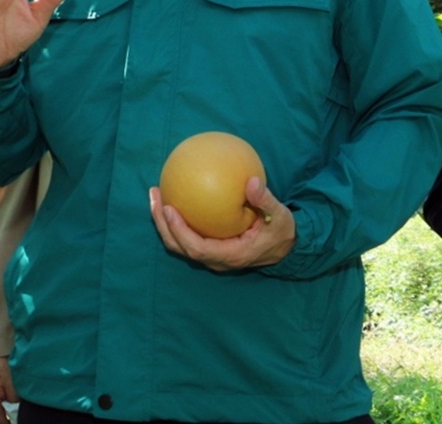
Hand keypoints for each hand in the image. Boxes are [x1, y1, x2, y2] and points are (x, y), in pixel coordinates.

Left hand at [149, 177, 295, 270]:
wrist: (285, 248)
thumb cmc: (281, 231)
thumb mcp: (279, 216)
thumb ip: (265, 200)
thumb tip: (252, 181)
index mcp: (231, 255)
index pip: (197, 248)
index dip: (179, 231)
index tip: (169, 208)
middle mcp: (217, 259)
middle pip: (180, 247)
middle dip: (163, 224)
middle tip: (155, 196)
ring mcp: (212, 256)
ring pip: (180, 244)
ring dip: (164, 222)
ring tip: (156, 195)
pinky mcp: (210, 248)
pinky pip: (187, 236)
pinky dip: (176, 220)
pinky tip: (174, 196)